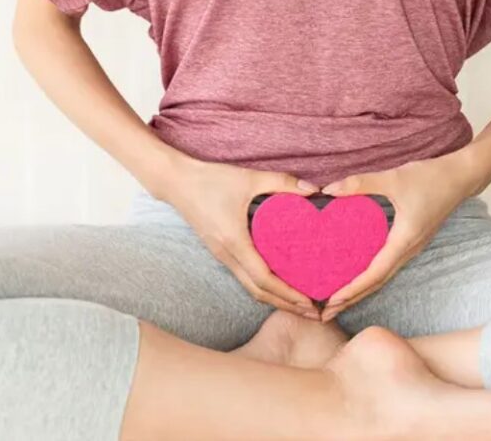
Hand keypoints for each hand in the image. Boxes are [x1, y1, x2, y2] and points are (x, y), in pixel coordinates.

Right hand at [153, 154, 322, 317]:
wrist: (176, 182)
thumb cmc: (210, 179)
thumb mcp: (249, 178)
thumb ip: (282, 182)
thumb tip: (313, 190)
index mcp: (234, 241)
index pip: (264, 278)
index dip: (288, 293)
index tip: (309, 301)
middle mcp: (227, 254)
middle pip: (258, 291)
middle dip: (286, 304)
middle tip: (312, 312)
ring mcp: (221, 255)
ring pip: (250, 287)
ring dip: (274, 298)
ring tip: (299, 303)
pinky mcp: (220, 252)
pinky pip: (243, 276)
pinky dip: (263, 286)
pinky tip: (278, 283)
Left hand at [318, 149, 482, 321]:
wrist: (463, 176)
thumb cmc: (431, 177)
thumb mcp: (394, 178)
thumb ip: (360, 184)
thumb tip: (327, 190)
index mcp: (404, 241)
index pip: (374, 274)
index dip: (352, 289)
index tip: (331, 301)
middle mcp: (408, 250)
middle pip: (376, 283)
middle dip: (351, 299)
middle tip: (325, 313)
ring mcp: (411, 248)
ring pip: (382, 276)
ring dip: (360, 290)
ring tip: (336, 300)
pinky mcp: (411, 241)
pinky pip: (387, 265)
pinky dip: (370, 276)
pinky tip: (356, 275)